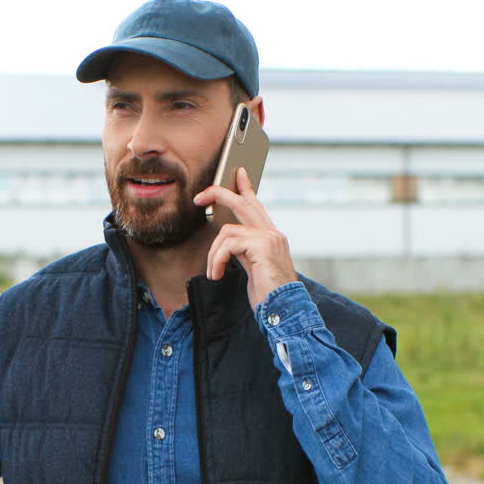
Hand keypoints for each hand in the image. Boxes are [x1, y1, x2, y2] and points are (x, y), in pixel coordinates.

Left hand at [194, 167, 296, 308]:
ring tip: (214, 272)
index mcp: (271, 237)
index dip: (247, 188)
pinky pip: (228, 244)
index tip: (239, 173)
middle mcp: (273, 233)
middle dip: (219, 194)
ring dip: (214, 254)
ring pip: (227, 230)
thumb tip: (226, 242)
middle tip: (199, 198)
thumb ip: (244, 251)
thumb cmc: (269, 294)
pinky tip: (218, 275)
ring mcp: (269, 238)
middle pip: (243, 203)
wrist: (284, 309)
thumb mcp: (254, 268)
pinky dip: (217, 259)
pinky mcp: (262, 246)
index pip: (257, 206)